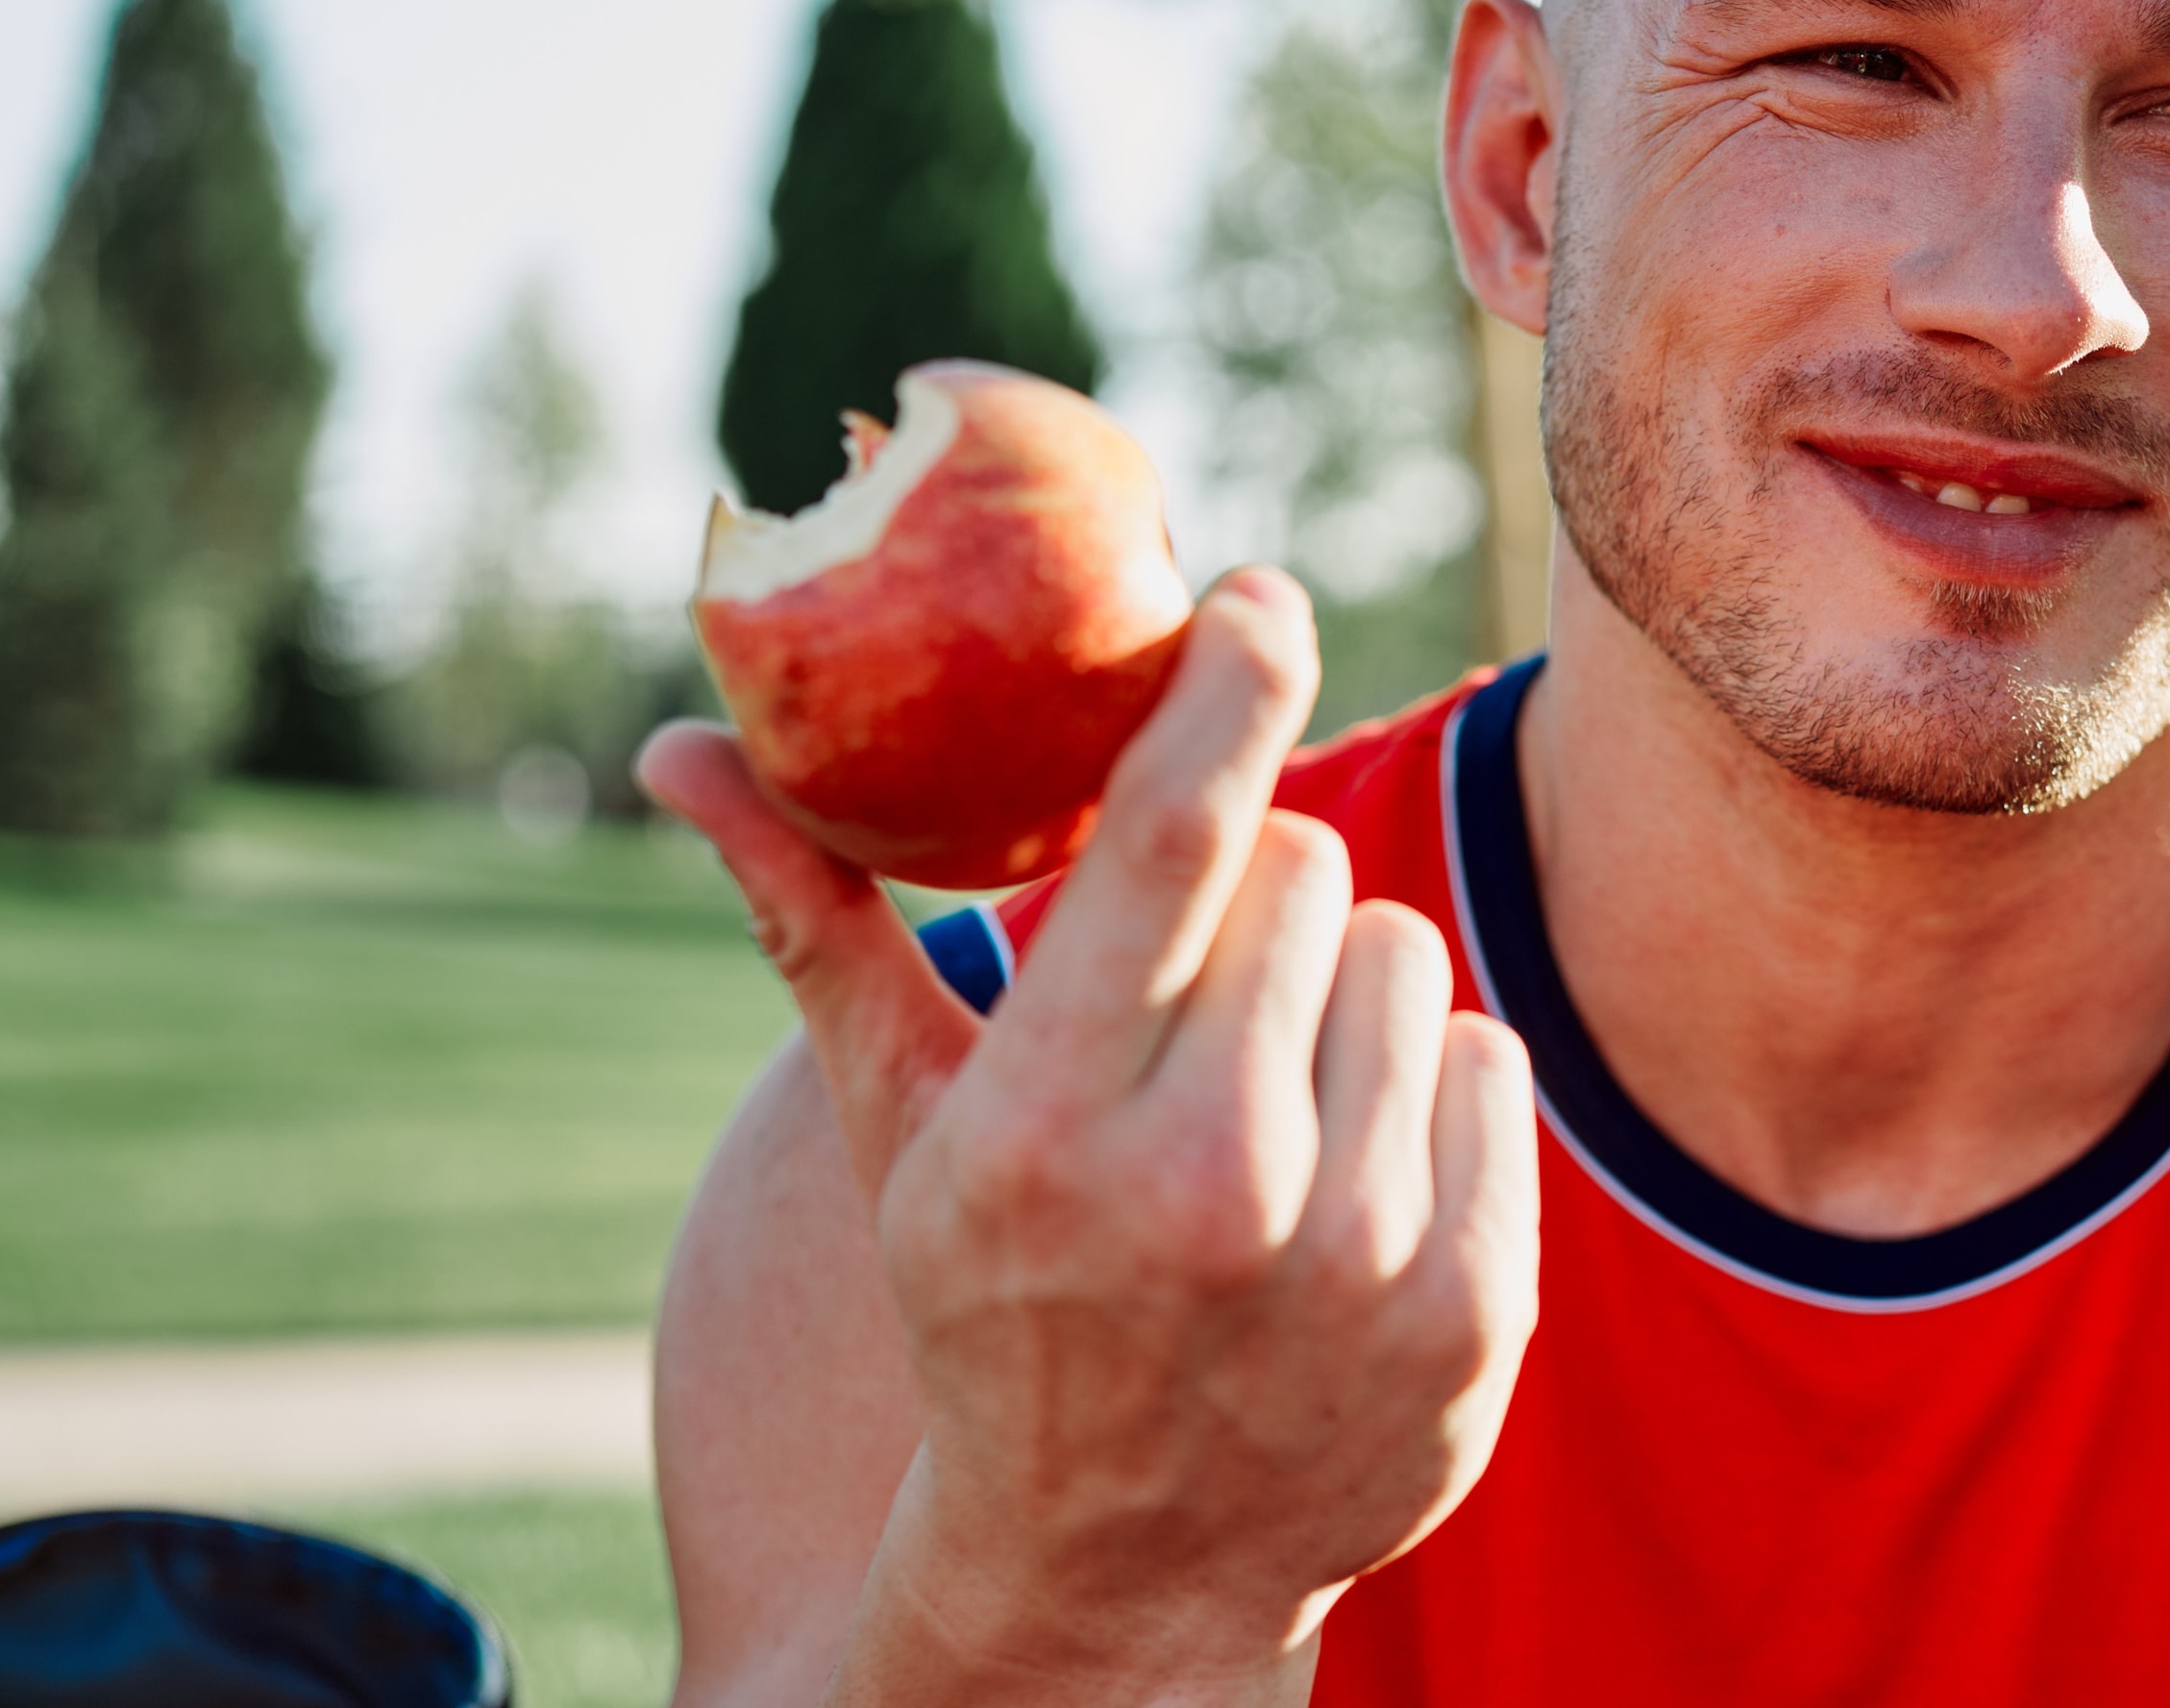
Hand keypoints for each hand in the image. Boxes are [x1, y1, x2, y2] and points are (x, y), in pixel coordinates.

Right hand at [639, 567, 1540, 1704]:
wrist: (1121, 1576)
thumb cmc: (997, 1305)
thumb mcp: (900, 1133)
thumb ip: (814, 923)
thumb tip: (675, 749)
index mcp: (1044, 1135)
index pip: (1167, 842)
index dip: (1224, 686)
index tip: (1256, 592)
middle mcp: (1210, 1194)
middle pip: (1304, 874)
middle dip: (1256, 898)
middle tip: (1200, 1001)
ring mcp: (1359, 1262)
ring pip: (1409, 956)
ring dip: (1346, 992)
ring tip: (1267, 1101)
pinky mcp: (1474, 1310)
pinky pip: (1494, 1064)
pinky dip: (1434, 1091)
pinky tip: (1352, 1180)